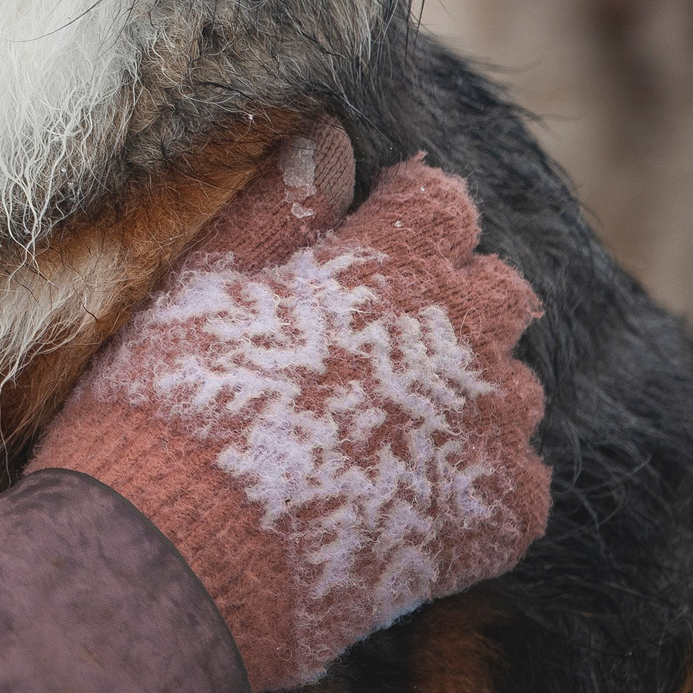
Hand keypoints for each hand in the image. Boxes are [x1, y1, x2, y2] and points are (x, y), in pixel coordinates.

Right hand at [32, 127, 549, 691]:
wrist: (175, 554)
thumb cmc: (174, 401)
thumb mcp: (205, 283)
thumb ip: (279, 207)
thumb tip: (329, 138)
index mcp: (392, 266)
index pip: (444, 203)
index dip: (403, 212)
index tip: (361, 234)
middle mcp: (461, 341)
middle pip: (500, 291)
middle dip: (451, 294)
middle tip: (372, 331)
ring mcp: (486, 435)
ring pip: (513, 388)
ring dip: (465, 389)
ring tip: (382, 419)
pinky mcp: (493, 520)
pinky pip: (518, 481)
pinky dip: (473, 477)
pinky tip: (403, 488)